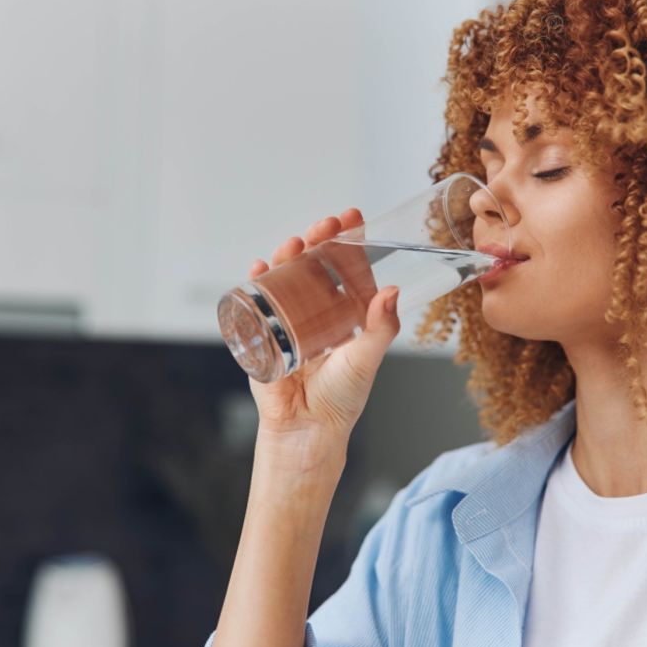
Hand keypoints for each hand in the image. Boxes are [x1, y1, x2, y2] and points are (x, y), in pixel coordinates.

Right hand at [246, 208, 400, 455]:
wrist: (306, 429)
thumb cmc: (341, 398)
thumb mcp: (366, 358)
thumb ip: (380, 328)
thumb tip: (392, 292)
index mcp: (345, 312)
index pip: (346, 267)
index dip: (348, 240)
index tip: (353, 218)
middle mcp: (316, 311)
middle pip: (314, 265)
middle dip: (317, 241)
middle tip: (323, 227)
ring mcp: (287, 319)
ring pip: (285, 277)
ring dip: (286, 256)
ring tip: (292, 245)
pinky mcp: (263, 332)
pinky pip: (256, 301)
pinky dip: (255, 282)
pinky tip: (258, 269)